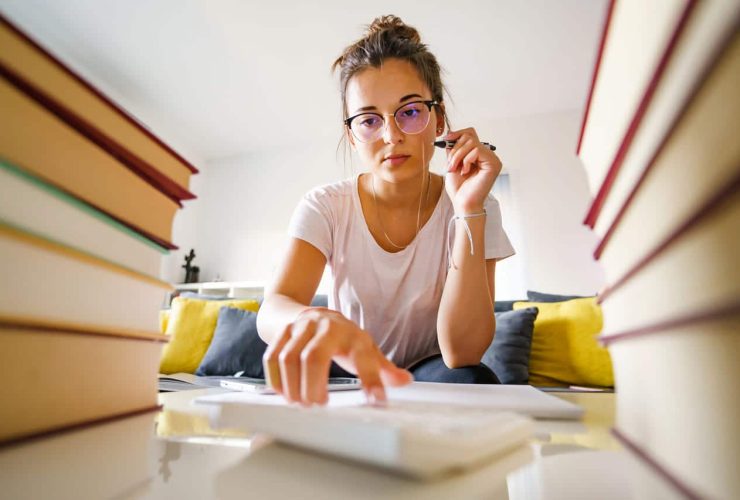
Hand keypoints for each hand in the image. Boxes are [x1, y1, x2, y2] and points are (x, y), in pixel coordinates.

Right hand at [262, 307, 412, 405]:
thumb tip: (405, 381)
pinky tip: (285, 394)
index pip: (364, 358)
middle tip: (317, 406)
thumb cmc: (341, 337)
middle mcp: (325, 326)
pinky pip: (272, 357)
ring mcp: (300, 327)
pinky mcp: (281, 332)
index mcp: (352, 334)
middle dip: (313, 386)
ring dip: (293, 386)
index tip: (377, 401)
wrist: (309, 312)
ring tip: (301, 403)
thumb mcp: (365, 347)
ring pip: (288, 357)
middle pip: (313, 357)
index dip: (371, 379)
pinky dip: (276, 379)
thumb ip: (382, 367)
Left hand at [444, 128, 502, 211]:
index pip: (470, 134)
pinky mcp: (493, 163)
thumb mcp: (452, 164)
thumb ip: (453, 149)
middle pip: (470, 136)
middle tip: (450, 164)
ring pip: (472, 142)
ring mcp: (492, 159)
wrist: (463, 203)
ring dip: (458, 155)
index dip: (458, 134)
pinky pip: (477, 150)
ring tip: (455, 168)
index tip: (446, 140)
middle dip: (455, 149)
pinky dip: (466, 160)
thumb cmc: (459, 189)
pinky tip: (465, 171)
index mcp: (479, 155)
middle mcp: (488, 155)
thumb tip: (450, 135)